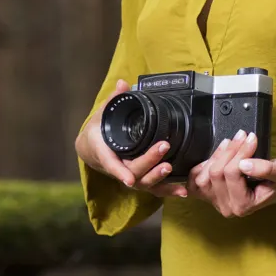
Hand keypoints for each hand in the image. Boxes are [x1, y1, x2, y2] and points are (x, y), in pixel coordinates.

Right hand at [75, 79, 188, 198]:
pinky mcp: (140, 179)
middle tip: (163, 146)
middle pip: (132, 170)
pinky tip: (183, 191)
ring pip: (143, 183)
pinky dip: (168, 190)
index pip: (111, 164)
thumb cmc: (99, 132)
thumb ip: (113, 100)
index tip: (128, 178)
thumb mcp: (102, 114)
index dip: (119, 172)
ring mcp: (129, 175)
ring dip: (158, 177)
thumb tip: (122, 84)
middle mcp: (118, 167)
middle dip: (148, 161)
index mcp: (105, 152)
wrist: (92, 148)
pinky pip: (154, 188)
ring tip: (170, 168)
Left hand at [189, 130, 275, 216]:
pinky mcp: (209, 195)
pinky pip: (195, 181)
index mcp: (243, 206)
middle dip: (228, 151)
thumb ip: (266, 169)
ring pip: (203, 177)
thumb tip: (244, 163)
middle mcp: (226, 208)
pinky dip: (201, 166)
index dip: (240, 152)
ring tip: (230, 143)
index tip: (251, 138)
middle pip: (215, 174)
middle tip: (241, 136)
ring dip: (216, 156)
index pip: (232, 175)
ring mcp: (215, 202)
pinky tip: (216, 155)